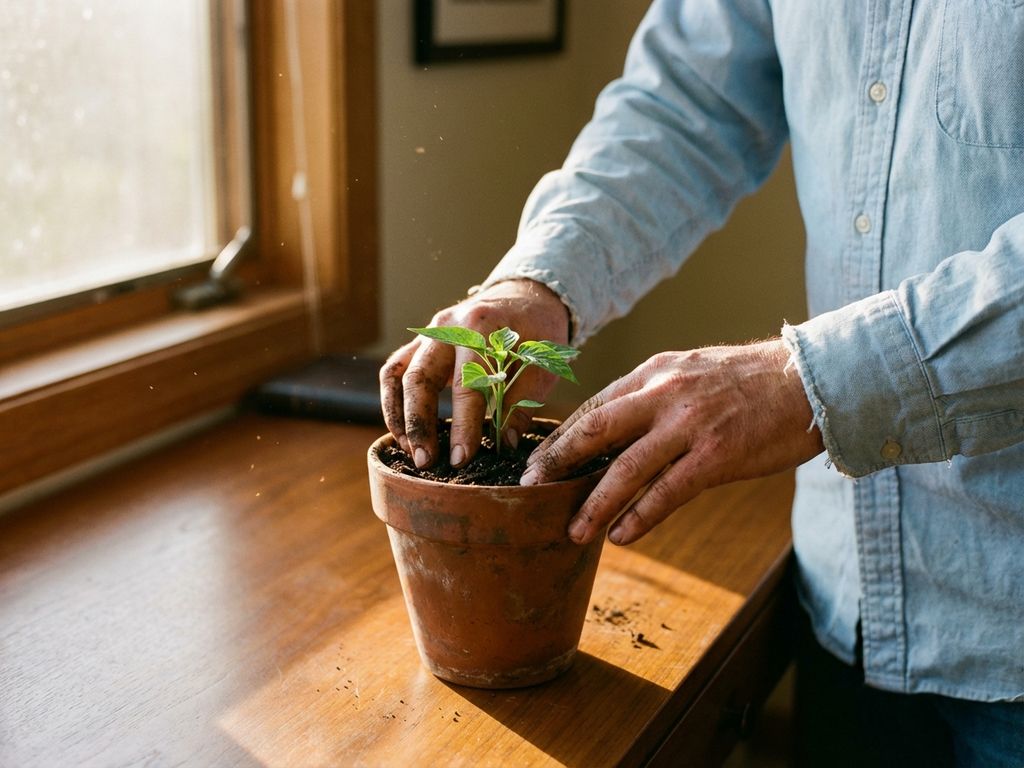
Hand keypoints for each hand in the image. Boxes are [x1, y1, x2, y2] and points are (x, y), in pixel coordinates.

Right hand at [379, 279, 569, 468]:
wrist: (524, 297)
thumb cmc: (537, 331)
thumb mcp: (542, 362)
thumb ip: (522, 401)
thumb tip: (505, 443)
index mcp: (482, 326)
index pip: (467, 382)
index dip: (463, 424)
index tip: (462, 458)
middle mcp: (447, 326)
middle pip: (421, 377)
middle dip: (420, 424)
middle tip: (427, 462)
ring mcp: (428, 333)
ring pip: (398, 375)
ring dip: (399, 417)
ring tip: (410, 452)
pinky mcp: (420, 344)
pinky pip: (394, 372)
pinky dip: (392, 402)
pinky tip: (403, 433)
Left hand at [520, 340, 823, 544]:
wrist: (810, 379)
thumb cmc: (750, 381)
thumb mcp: (691, 372)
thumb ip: (653, 396)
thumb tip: (614, 428)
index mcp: (654, 373)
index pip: (593, 408)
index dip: (561, 438)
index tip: (536, 462)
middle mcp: (663, 394)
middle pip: (594, 432)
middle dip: (557, 464)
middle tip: (529, 492)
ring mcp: (689, 425)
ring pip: (625, 469)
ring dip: (594, 505)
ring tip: (573, 532)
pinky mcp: (716, 455)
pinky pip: (668, 492)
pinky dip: (641, 516)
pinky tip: (622, 535)